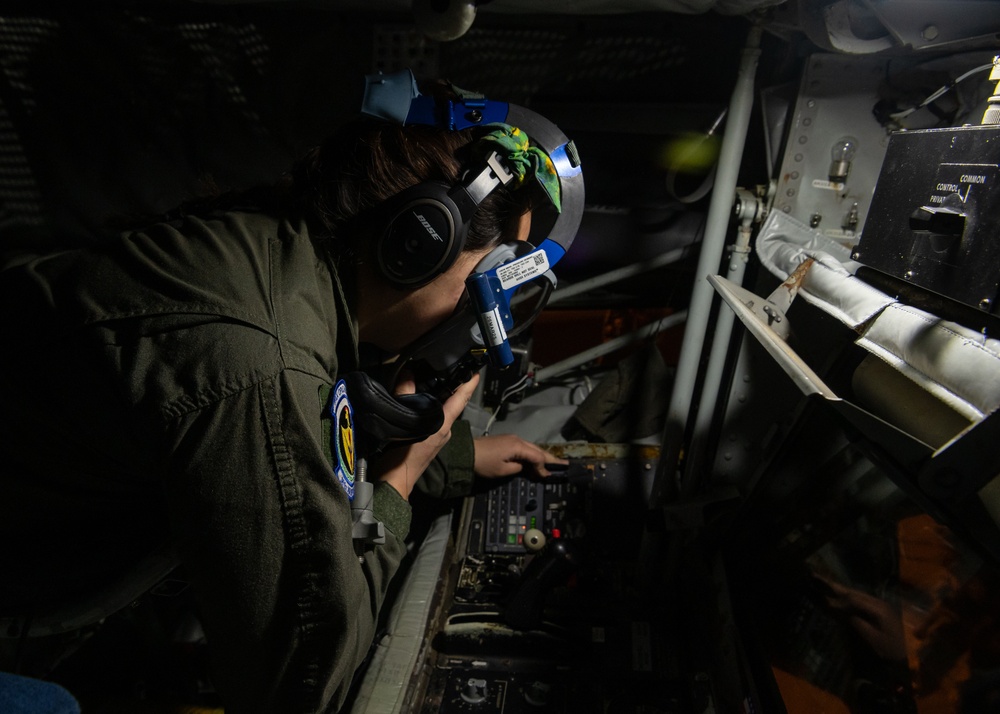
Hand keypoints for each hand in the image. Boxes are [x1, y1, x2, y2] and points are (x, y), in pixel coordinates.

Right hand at [372, 373, 479, 499]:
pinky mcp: (428, 441)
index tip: (476, 371)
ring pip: (441, 411)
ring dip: (439, 397)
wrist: (394, 482)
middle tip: (448, 369)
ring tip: (432, 379)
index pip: (460, 399)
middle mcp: (444, 430)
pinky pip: (432, 419)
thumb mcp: (403, 423)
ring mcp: (436, 437)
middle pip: (451, 404)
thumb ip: (405, 397)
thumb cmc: (401, 456)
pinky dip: (429, 408)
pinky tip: (419, 400)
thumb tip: (407, 374)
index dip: (469, 384)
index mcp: (443, 424)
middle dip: (452, 387)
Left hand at [473, 434, 566, 479]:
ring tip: (552, 463)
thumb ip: (519, 469)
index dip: (544, 467)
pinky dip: (532, 454)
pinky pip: (524, 447)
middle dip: (550, 458)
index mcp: (518, 446)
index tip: (547, 477)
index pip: (537, 456)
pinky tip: (535, 461)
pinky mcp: (507, 441)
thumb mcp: (502, 471)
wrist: (466, 452)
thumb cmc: (484, 463)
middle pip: (538, 449)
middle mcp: (518, 439)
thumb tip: (526, 467)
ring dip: (541, 456)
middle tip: (564, 465)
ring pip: (532, 447)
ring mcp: (512, 439)